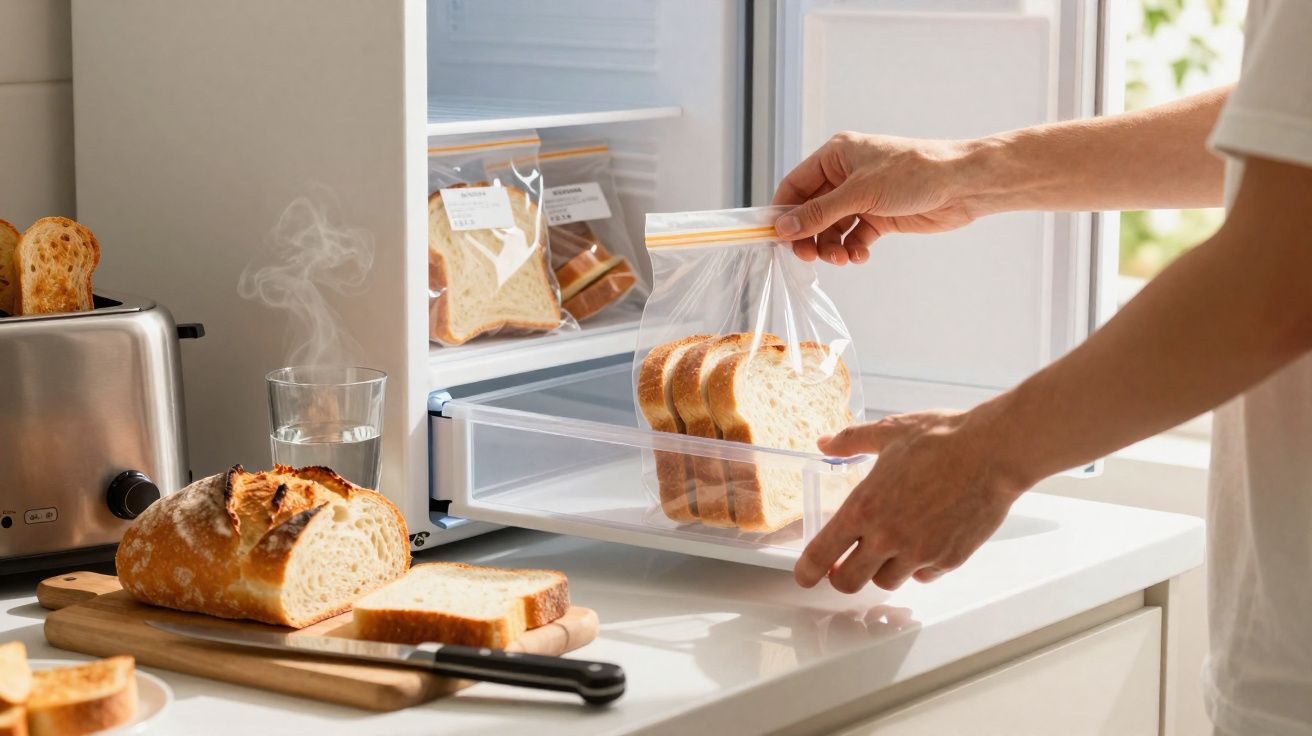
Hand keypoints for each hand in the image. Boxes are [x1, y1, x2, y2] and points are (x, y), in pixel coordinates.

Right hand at [772, 132, 983, 264]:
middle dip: (809, 235)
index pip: (795, 185)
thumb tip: (782, 229)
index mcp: (836, 155)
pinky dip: (852, 249)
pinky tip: (860, 256)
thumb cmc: (912, 173)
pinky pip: (854, 237)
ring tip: (842, 259)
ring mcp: (863, 197)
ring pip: (832, 228)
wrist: (962, 185)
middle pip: (811, 211)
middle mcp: (846, 175)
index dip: (783, 212)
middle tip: (808, 257)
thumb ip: (819, 213)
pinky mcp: (879, 217)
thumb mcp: (859, 193)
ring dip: (831, 247)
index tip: (775, 238)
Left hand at [795, 407, 1031, 592]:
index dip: (807, 570)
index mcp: (864, 507)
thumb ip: (851, 440)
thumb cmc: (942, 438)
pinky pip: (923, 575)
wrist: (993, 451)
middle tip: (846, 565)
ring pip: (886, 582)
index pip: (822, 553)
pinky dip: (918, 566)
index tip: (804, 575)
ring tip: (889, 547)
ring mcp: (919, 553)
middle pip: (848, 582)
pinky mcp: (948, 559)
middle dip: (842, 577)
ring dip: (882, 570)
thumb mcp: (889, 431)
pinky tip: (923, 542)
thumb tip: (826, 443)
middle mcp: (887, 537)